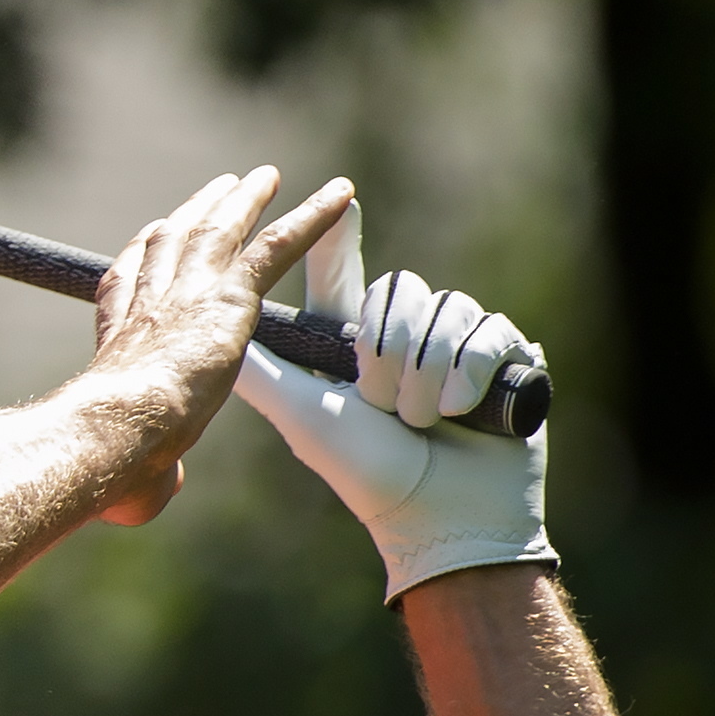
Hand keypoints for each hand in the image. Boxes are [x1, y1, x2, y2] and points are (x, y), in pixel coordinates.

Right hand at [86, 168, 357, 524]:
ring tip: (267, 177)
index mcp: (118, 334)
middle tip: (220, 187)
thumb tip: (154, 490)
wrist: (116, 430)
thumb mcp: (128, 466)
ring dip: (246, 200)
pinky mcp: (230, 297)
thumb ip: (149, 469)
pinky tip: (341, 196)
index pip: (131, 279)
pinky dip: (313, 218)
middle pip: (173, 239)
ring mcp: (188, 291)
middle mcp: (149, 299)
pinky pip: (278, 247)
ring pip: (222, 230)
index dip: (144, 254)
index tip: (152, 234)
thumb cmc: (108, 459)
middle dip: (196, 210)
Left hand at [230, 200, 555, 600]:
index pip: (343, 277)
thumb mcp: (302, 413)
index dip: (336, 240)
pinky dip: (469, 377)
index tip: (338, 199)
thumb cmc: (366, 471)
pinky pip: (487, 330)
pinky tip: (465, 413)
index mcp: (354, 342)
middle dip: (388, 354)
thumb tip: (209, 328)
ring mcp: (458, 342)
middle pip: (396, 291)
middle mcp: (406, 334)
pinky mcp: (505, 354)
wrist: (439, 516)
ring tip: (423, 421)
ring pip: (443, 310)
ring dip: (427, 375)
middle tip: (384, 407)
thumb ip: (259, 368)